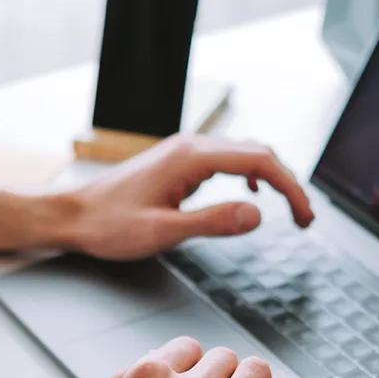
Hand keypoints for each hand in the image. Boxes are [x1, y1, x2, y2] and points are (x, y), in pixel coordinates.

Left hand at [61, 135, 314, 259]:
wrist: (73, 215)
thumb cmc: (109, 226)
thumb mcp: (164, 232)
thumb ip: (213, 222)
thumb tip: (258, 215)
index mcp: (191, 158)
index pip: (259, 161)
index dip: (290, 188)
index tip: (305, 217)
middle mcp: (191, 145)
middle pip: (258, 152)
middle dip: (288, 183)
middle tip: (306, 220)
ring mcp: (185, 150)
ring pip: (244, 152)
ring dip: (272, 176)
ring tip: (289, 209)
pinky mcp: (179, 160)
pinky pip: (226, 157)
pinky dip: (249, 172)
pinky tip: (251, 191)